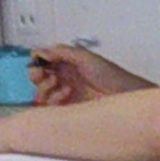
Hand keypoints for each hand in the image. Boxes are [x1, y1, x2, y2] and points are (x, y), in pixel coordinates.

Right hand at [31, 42, 149, 103]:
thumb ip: (63, 52)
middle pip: (37, 76)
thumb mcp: (86, 57)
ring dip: (45, 87)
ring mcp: (64, 93)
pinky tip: (67, 94)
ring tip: (57, 83)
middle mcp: (63, 77)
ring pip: (41, 92)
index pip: (42, 60)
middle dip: (36, 74)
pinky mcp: (67, 109)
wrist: (124, 95)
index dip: (37, 60)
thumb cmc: (109, 74)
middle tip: (41, 74)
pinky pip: (51, 107)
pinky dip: (54, 99)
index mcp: (66, 62)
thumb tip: (42, 51)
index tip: (39, 62)